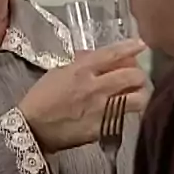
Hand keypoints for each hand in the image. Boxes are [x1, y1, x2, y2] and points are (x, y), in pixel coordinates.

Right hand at [18, 38, 148, 152]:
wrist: (32, 129)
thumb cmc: (41, 98)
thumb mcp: (58, 71)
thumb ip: (80, 62)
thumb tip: (97, 56)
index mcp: (82, 70)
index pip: (113, 54)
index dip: (130, 48)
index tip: (141, 44)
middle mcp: (96, 88)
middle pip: (133, 76)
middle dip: (140, 74)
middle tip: (137, 75)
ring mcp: (102, 110)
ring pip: (137, 99)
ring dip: (141, 93)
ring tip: (138, 93)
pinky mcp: (103, 128)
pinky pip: (124, 116)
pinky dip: (127, 111)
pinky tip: (122, 110)